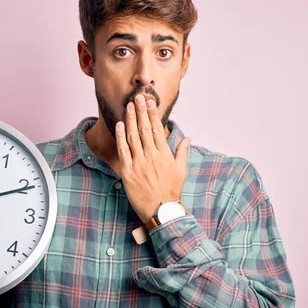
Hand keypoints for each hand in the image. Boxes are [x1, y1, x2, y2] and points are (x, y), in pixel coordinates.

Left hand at [114, 94, 189, 222]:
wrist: (161, 211)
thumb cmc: (171, 191)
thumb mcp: (181, 171)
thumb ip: (182, 152)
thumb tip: (188, 138)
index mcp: (164, 154)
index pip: (158, 129)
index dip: (153, 113)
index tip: (150, 101)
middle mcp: (151, 156)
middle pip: (145, 129)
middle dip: (141, 111)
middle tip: (138, 96)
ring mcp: (139, 163)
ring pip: (133, 137)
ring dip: (130, 120)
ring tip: (128, 106)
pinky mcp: (128, 172)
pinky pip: (123, 151)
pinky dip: (120, 137)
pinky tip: (119, 125)